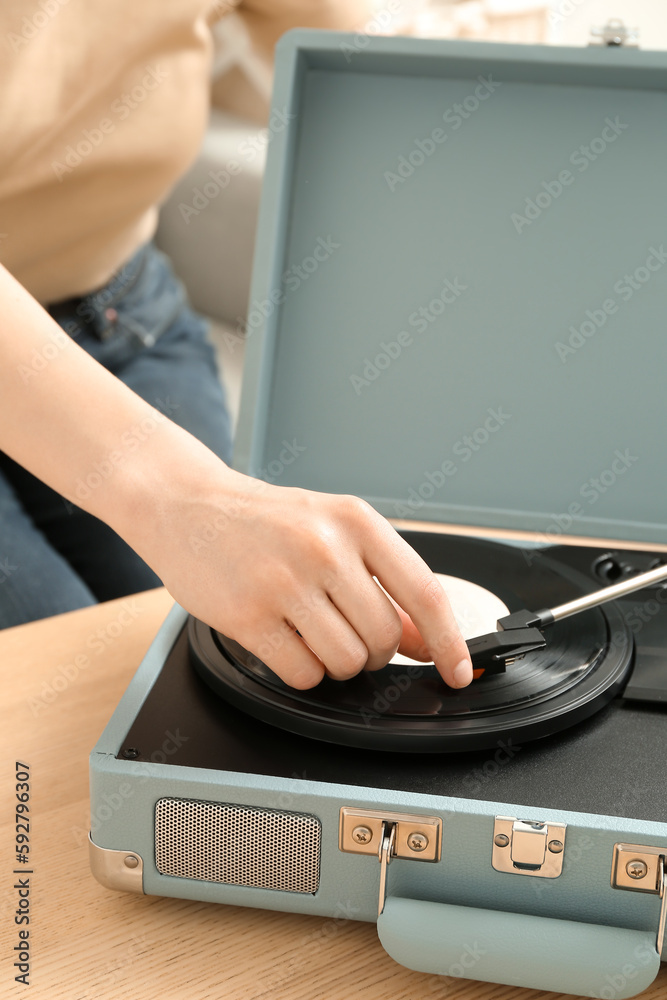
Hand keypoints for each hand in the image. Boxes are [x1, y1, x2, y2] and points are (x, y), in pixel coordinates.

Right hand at [141, 463, 472, 689]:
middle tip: (344, 631)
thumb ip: (381, 581)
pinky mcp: (248, 615)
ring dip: (335, 664)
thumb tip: (421, 640)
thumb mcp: (332, 531)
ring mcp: (285, 581)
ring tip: (309, 631)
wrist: (187, 504)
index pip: (423, 592)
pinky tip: (283, 640)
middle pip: (383, 640)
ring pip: (346, 663)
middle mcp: (325, 548)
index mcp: (356, 521)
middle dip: (372, 652)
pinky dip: (301, 670)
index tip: (458, 671)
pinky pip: (302, 674)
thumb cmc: (265, 520)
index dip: (448, 641)